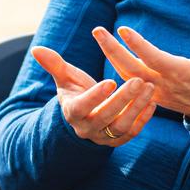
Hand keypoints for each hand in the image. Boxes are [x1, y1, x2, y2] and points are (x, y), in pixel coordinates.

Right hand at [31, 45, 156, 145]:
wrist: (85, 116)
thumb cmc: (75, 91)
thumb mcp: (65, 78)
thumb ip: (54, 64)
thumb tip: (36, 49)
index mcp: (72, 112)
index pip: (82, 107)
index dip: (95, 96)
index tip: (110, 81)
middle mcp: (87, 128)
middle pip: (105, 117)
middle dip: (123, 99)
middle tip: (138, 81)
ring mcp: (103, 137)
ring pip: (122, 126)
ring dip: (137, 108)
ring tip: (149, 88)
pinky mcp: (118, 140)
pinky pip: (133, 133)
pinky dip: (143, 119)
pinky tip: (153, 102)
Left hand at [92, 25, 189, 117]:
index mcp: (178, 72)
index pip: (153, 58)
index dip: (138, 45)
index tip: (122, 30)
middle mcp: (162, 82)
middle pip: (131, 67)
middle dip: (112, 49)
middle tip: (96, 30)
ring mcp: (154, 90)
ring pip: (127, 74)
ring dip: (111, 55)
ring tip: (99, 36)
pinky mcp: (151, 94)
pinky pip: (129, 82)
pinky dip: (116, 69)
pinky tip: (108, 54)